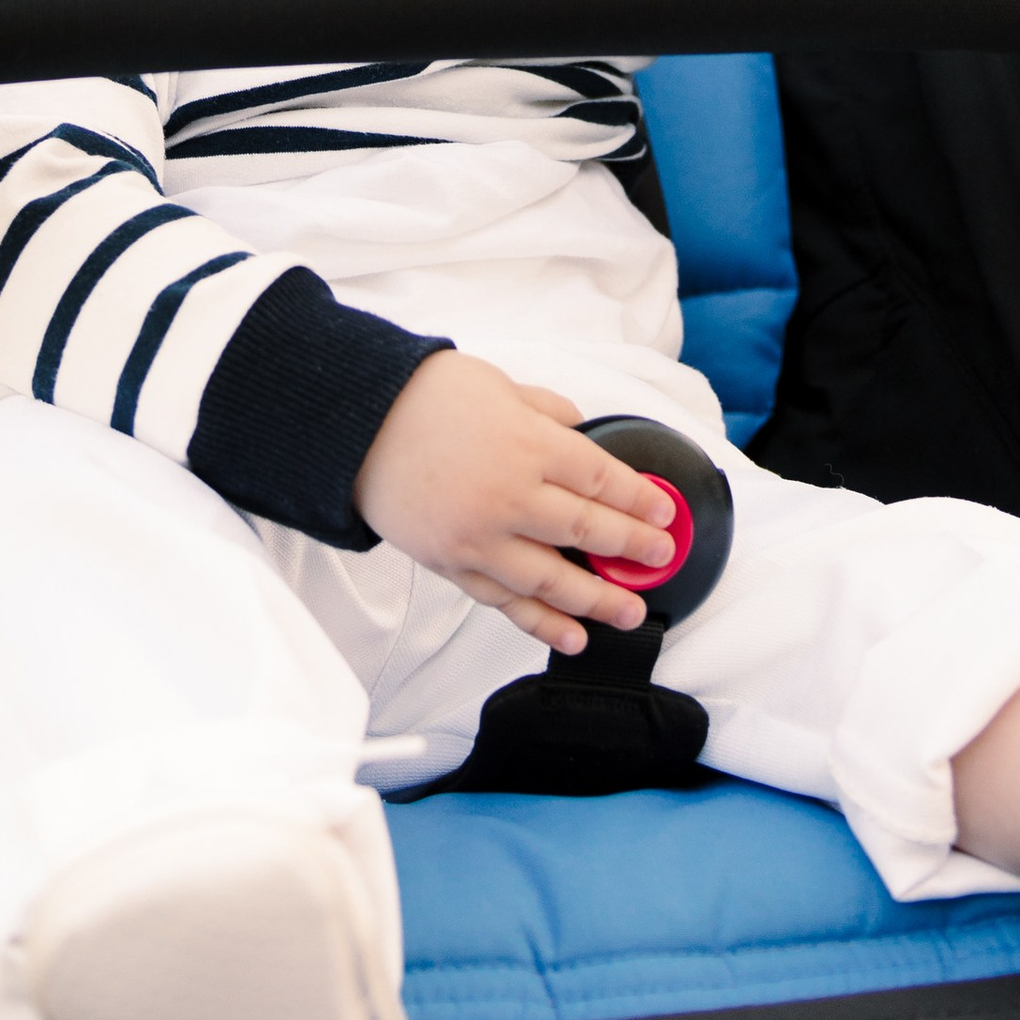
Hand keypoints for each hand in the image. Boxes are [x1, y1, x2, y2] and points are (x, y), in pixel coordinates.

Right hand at [354, 351, 682, 651]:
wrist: (356, 427)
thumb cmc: (423, 398)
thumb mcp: (499, 386)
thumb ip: (547, 412)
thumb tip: (579, 431)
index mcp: (528, 445)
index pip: (602, 478)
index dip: (640, 499)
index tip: (664, 514)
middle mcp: (510, 496)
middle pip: (588, 531)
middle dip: (632, 549)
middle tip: (660, 559)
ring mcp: (481, 538)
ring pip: (553, 581)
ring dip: (598, 601)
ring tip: (629, 612)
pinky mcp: (454, 565)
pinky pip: (506, 602)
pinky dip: (540, 622)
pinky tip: (570, 634)